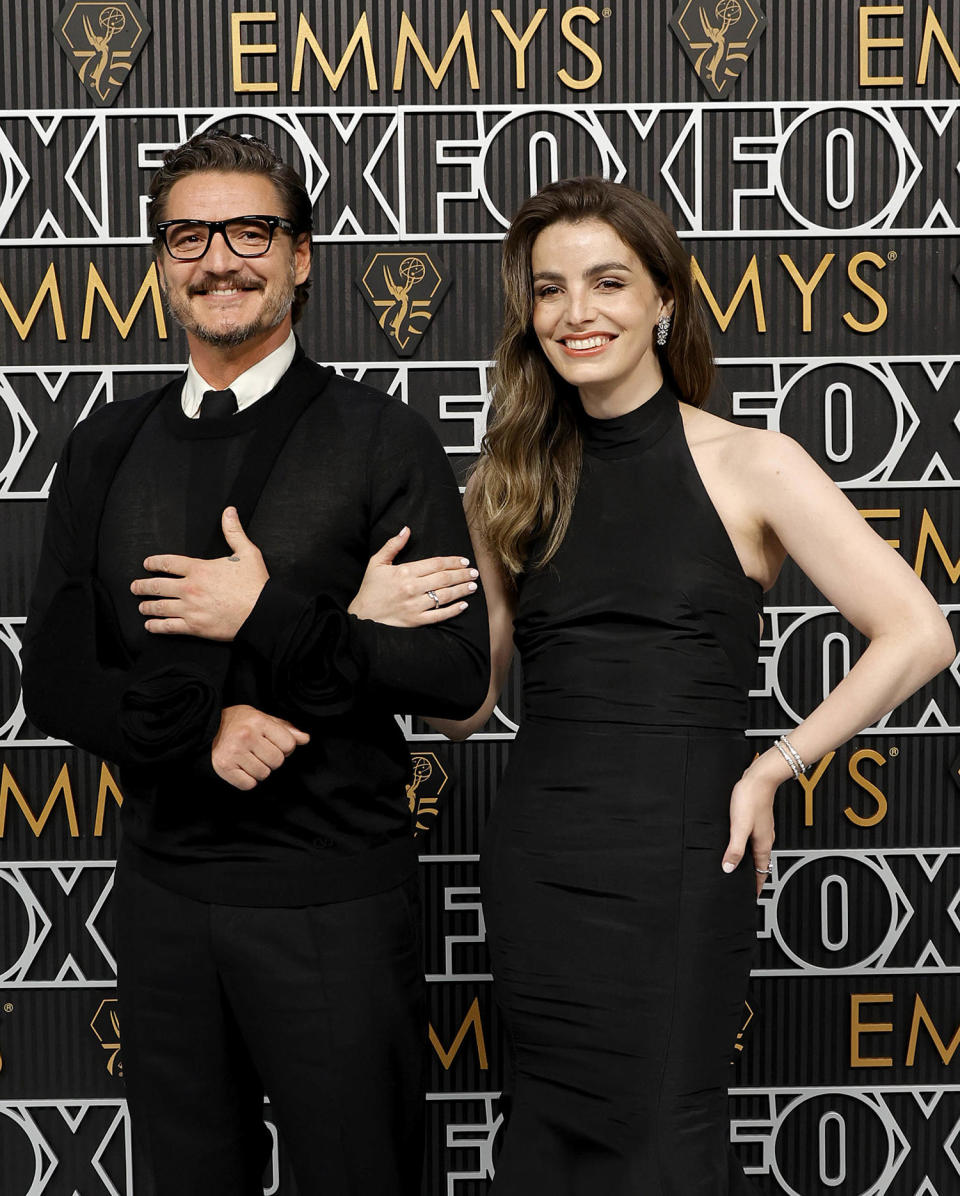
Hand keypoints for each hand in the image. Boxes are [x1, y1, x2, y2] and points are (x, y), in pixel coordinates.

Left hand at [131, 507, 267, 640]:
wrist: (262, 613)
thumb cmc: (255, 585)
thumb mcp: (247, 553)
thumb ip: (234, 532)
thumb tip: (229, 512)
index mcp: (199, 569)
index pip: (168, 563)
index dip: (154, 563)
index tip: (147, 564)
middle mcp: (190, 588)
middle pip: (158, 586)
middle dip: (142, 586)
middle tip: (135, 587)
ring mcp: (190, 608)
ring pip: (160, 607)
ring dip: (147, 606)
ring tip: (141, 606)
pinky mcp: (194, 627)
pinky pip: (169, 627)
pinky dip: (156, 626)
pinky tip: (150, 625)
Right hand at [211, 704, 309, 789]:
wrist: (207, 726)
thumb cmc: (239, 722)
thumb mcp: (262, 718)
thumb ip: (285, 729)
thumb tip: (305, 739)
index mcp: (259, 721)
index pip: (289, 744)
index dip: (285, 747)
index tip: (274, 744)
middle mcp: (246, 736)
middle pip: (277, 761)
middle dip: (272, 760)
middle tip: (260, 752)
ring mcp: (234, 752)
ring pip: (264, 774)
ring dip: (260, 770)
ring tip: (249, 759)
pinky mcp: (224, 767)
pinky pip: (249, 784)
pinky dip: (248, 780)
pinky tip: (242, 768)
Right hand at [347, 526, 477, 626]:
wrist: (362, 615)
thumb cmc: (370, 588)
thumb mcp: (377, 563)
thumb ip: (393, 545)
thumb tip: (406, 529)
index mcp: (405, 572)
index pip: (435, 564)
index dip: (452, 561)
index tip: (464, 561)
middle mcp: (412, 588)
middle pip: (444, 579)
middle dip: (462, 575)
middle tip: (474, 573)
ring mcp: (415, 605)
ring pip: (445, 596)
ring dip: (461, 590)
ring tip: (473, 586)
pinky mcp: (416, 620)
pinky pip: (439, 615)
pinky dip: (453, 611)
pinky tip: (463, 605)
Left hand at [721, 755, 778, 895]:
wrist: (759, 778)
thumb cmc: (750, 799)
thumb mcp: (739, 827)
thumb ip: (734, 848)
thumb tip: (728, 868)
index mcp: (762, 844)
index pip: (761, 872)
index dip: (756, 886)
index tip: (752, 897)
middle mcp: (765, 839)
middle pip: (760, 864)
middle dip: (753, 876)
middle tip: (745, 886)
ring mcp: (762, 829)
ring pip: (757, 852)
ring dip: (751, 862)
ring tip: (740, 869)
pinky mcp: (757, 820)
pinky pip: (753, 840)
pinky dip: (747, 848)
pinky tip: (738, 843)